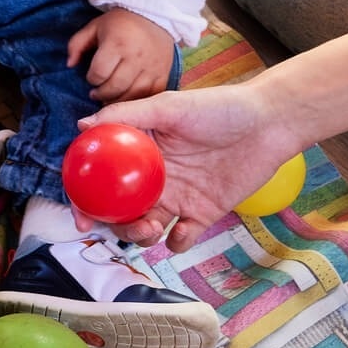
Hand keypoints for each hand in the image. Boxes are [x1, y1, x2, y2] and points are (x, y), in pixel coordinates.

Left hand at [67, 9, 175, 103]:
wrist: (156, 18)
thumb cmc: (120, 24)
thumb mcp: (94, 27)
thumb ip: (77, 44)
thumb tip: (69, 64)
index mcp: (117, 44)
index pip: (99, 72)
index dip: (92, 79)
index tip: (92, 77)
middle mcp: (136, 57)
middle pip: (115, 87)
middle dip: (101, 94)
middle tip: (97, 93)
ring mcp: (152, 68)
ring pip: (133, 95)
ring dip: (117, 101)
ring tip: (110, 97)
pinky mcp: (163, 75)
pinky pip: (150, 96)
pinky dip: (137, 102)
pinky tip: (128, 98)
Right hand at [82, 81, 306, 249]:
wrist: (267, 124)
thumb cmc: (218, 108)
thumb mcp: (169, 106)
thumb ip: (126, 115)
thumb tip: (83, 124)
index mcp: (138, 153)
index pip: (102, 179)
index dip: (85, 199)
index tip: (80, 215)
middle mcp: (152, 178)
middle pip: (120, 211)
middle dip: (114, 226)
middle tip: (122, 226)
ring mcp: (177, 197)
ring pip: (145, 227)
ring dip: (141, 236)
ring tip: (151, 228)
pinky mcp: (202, 213)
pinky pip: (181, 237)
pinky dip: (178, 241)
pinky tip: (184, 229)